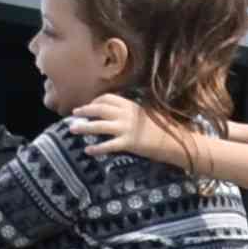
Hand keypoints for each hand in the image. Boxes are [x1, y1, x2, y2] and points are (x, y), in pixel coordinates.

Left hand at [68, 94, 188, 167]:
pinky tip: (88, 150)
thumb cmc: (162, 127)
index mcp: (131, 105)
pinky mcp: (129, 143)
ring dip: (84, 127)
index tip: (88, 106)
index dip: (95, 101)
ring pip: (99, 126)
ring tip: (72, 129)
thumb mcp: (146, 113)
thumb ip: (131, 111)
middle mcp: (127, 114)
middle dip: (85, 110)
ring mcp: (127, 128)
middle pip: (100, 109)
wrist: (175, 140)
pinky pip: (108, 145)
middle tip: (74, 113)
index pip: (108, 98)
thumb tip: (117, 113)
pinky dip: (97, 148)